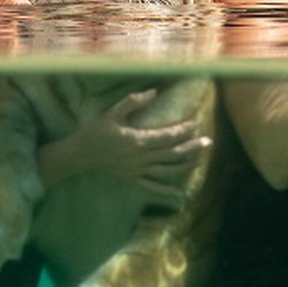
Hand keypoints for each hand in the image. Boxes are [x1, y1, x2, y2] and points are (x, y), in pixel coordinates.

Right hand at [49, 90, 210, 204]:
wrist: (80, 155)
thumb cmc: (95, 132)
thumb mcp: (112, 112)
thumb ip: (132, 101)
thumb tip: (153, 92)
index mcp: (137, 140)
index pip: (166, 135)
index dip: (182, 130)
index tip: (194, 123)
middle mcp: (140, 157)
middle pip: (171, 153)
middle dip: (191, 147)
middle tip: (207, 141)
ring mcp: (137, 170)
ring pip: (167, 169)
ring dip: (185, 165)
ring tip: (201, 159)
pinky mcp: (133, 178)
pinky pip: (153, 186)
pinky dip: (167, 191)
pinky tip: (180, 194)